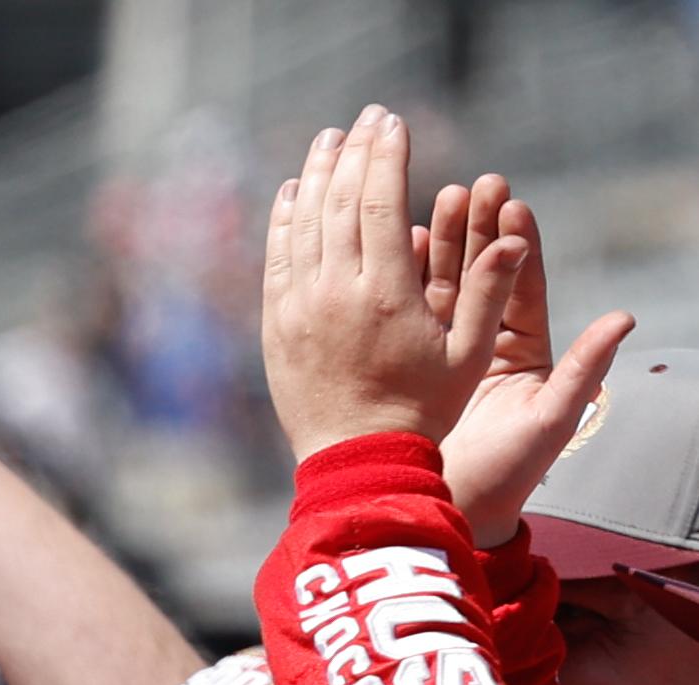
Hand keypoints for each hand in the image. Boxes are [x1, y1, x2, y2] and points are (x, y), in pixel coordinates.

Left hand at [264, 106, 528, 461]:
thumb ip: (489, 291)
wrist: (357, 461)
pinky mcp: (276, 327)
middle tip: (364, 118)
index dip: (387, 156)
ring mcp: (299, 309)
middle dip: (352, 152)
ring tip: (328, 140)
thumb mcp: (470, 353)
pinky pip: (275, 261)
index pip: (381, 203)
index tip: (394, 122)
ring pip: (302, 226)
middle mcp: (334, 294)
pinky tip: (291, 193)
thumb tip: (513, 240)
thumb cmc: (423, 409)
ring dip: (314, 176)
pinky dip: (282, 221)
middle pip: (339, 203)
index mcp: (385, 293)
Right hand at [431, 181, 634, 544]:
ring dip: (441, 245)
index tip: (513, 201)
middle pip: (486, 275)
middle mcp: (488, 346)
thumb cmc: (507, 475)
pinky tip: (397, 247)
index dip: (518, 242)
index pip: (524, 286)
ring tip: (435, 202)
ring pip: (446, 287)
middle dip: (480, 229)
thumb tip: (622, 319)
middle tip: (474, 185)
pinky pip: (407, 316)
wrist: (449, 511)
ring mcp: (447, 355)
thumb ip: (585, 370)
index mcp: (527, 353)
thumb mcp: (550, 420)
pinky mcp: (411, 367)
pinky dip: (403, 280)